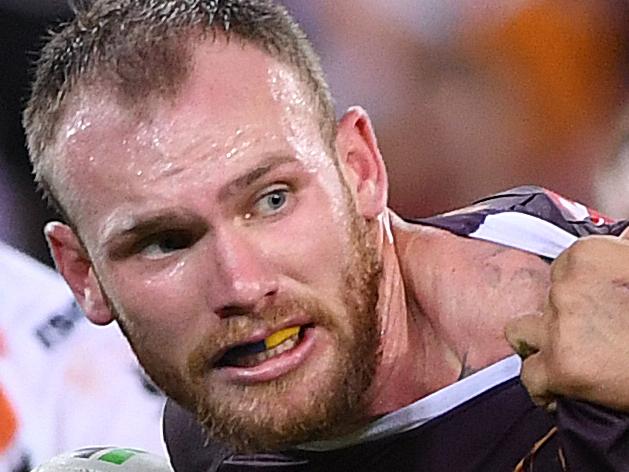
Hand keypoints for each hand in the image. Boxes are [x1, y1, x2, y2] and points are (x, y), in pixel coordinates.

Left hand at [505, 227, 628, 410]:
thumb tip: (622, 239)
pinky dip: (543, 387)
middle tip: (594, 335)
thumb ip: (623, 255)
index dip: (578, 288)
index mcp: (590, 256)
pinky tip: (561, 390)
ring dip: (539, 343)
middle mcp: (567, 287)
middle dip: (564, 316)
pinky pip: (530, 376)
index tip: (596, 303)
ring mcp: (559, 327)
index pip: (562, 267)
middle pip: (543, 300)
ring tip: (566, 355)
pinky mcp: (561, 367)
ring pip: (521, 332)